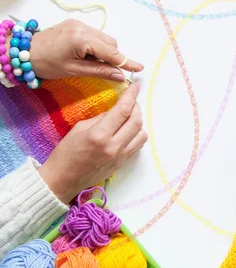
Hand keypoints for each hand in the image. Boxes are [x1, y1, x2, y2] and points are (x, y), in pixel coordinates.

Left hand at [29, 19, 143, 80]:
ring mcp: (79, 23)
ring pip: (104, 38)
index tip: (139, 67)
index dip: (125, 61)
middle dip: (113, 57)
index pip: (110, 52)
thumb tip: (120, 76)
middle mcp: (83, 27)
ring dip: (105, 51)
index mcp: (82, 38)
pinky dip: (96, 46)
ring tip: (92, 63)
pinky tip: (87, 55)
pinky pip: (95, 35)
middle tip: (111, 71)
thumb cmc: (45, 64)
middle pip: (110, 43)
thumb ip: (99, 71)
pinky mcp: (75, 24)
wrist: (22, 52)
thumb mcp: (73, 71)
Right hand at [38, 82, 146, 203]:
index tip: (136, 86)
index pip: (123, 110)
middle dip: (136, 107)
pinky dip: (136, 135)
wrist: (61, 181)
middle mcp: (113, 146)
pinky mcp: (122, 164)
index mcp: (100, 135)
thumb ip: (100, 118)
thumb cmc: (65, 154)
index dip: (131, 95)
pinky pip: (137, 146)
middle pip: (137, 121)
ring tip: (129, 117)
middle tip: (131, 101)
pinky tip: (128, 131)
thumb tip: (115, 110)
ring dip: (138, 122)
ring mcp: (120, 156)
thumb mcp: (79, 129)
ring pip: (142, 134)